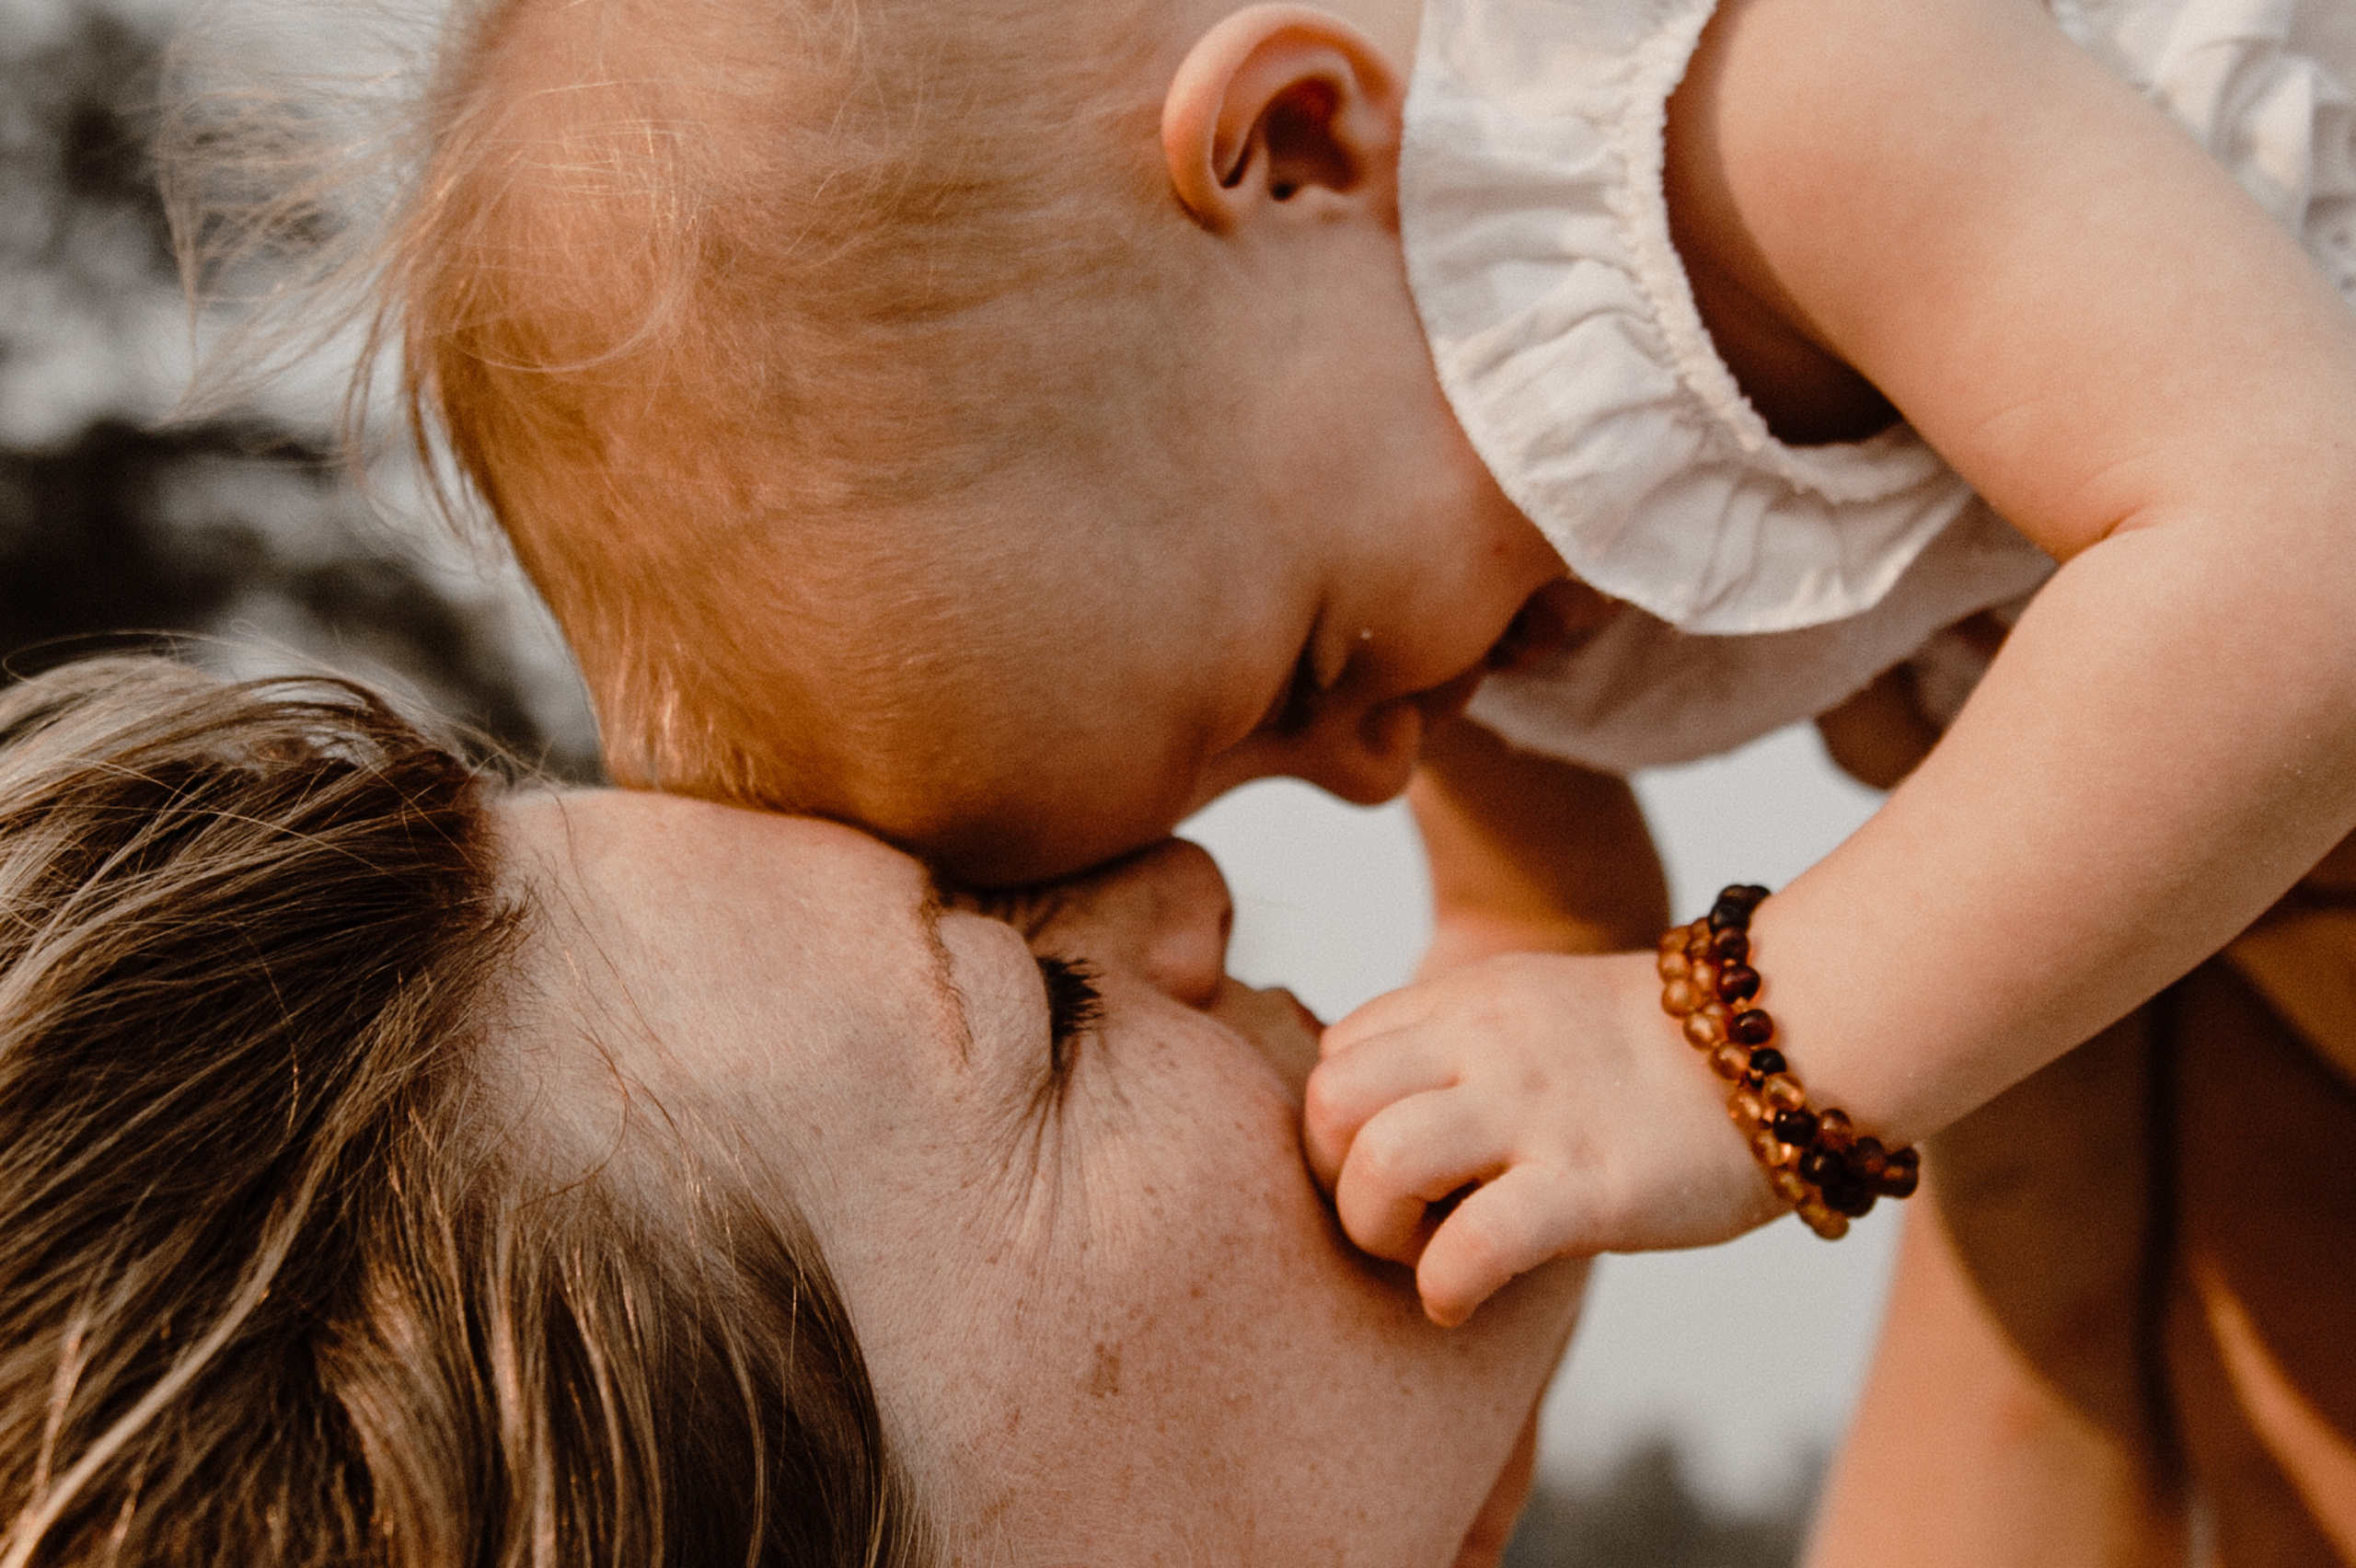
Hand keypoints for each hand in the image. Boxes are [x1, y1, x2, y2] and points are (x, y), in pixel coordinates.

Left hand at [1304, 950, 1782, 1324]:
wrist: (1792, 1038)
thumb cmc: (1661, 1054)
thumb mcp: (1536, 1009)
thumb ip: (1460, 1043)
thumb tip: (1387, 1110)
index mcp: (1468, 1000)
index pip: (1337, 1056)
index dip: (1343, 1126)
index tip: (1387, 1169)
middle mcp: (1485, 1043)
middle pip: (1329, 1100)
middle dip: (1334, 1178)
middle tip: (1392, 1220)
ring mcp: (1534, 1110)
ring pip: (1380, 1159)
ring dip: (1377, 1230)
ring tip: (1421, 1256)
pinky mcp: (1588, 1183)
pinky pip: (1471, 1244)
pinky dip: (1443, 1288)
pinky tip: (1461, 1299)